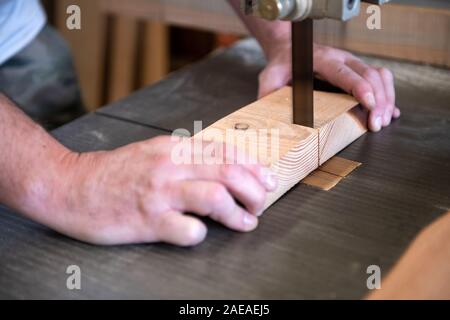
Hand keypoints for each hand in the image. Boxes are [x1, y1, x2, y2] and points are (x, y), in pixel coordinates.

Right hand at [38, 136, 276, 245]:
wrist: (71, 185)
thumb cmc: (114, 172)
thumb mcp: (154, 153)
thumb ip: (186, 158)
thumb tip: (222, 168)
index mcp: (174, 148)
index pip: (225, 151)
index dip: (253, 165)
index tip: (268, 179)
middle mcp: (170, 166)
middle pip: (227, 172)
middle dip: (254, 189)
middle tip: (261, 204)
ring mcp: (159, 193)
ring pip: (214, 196)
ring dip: (237, 213)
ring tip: (245, 222)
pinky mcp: (146, 220)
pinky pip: (186, 229)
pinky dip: (200, 234)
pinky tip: (198, 234)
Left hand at [259, 43, 400, 131]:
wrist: (290, 48)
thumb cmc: (283, 63)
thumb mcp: (270, 76)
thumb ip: (268, 91)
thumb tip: (266, 112)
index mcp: (323, 60)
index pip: (346, 72)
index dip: (360, 88)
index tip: (369, 105)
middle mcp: (342, 59)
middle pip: (371, 76)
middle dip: (378, 100)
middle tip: (377, 124)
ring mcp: (352, 64)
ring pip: (380, 77)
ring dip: (386, 99)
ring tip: (383, 122)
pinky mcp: (356, 72)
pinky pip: (380, 80)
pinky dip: (387, 96)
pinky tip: (390, 113)